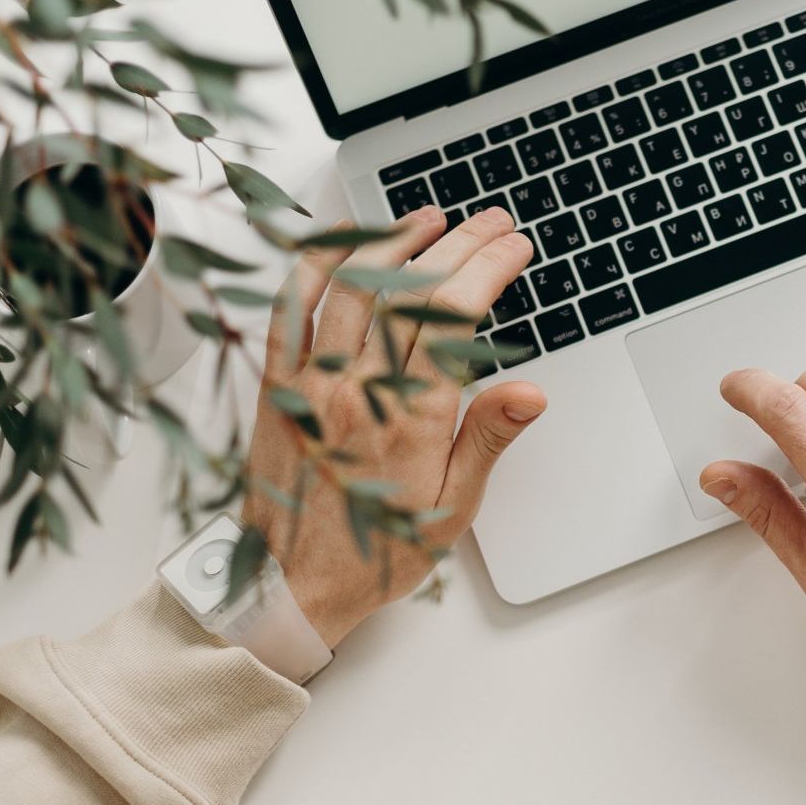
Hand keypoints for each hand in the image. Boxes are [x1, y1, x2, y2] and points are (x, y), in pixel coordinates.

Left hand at [241, 204, 544, 647]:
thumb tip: (529, 392)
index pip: (456, 318)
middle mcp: (358, 391)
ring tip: (430, 218)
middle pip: (413, 291)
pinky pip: (290, 307)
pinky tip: (345, 241)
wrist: (288, 586)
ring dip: (396, 241)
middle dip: (459, 245)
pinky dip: (316, 264)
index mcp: (409, 420)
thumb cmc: (374, 552)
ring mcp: (310, 382)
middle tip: (491, 223)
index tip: (514, 248)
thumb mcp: (450, 510)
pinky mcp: (276, 384)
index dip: (489, 269)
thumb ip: (487, 440)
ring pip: (354, 286)